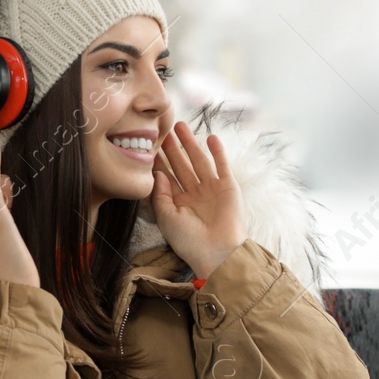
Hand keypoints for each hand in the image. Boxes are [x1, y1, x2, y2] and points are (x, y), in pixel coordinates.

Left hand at [151, 120, 246, 279]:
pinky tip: (211, 137)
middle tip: (163, 129)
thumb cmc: (188, 240)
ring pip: (199, 161)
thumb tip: (157, 172)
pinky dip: (218, 152)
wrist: (217, 252)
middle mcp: (195, 193)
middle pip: (181, 165)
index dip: (159, 161)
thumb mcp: (166, 217)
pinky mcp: (228, 187)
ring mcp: (212, 189)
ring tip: (182, 126)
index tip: (149, 144)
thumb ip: (160, 194)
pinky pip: (222, 165)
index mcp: (179, 202)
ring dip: (191, 144)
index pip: (167, 176)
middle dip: (173, 148)